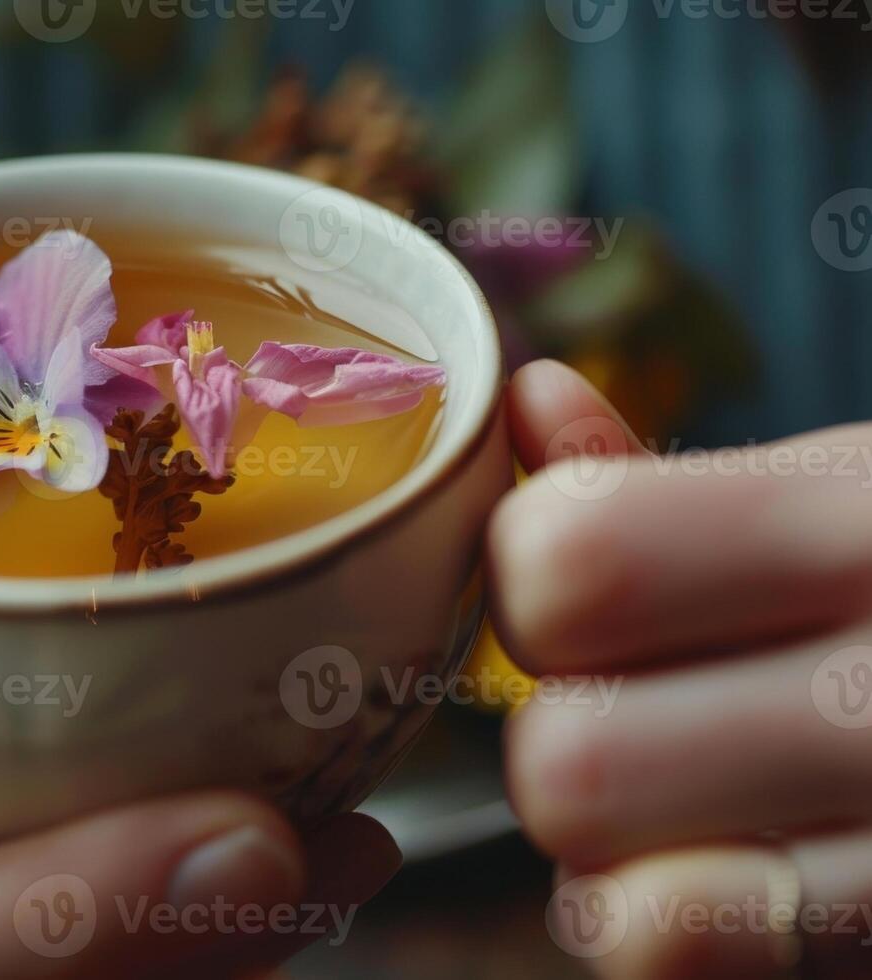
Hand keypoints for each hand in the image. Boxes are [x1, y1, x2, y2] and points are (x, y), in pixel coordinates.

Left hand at [493, 360, 871, 978]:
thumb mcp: (870, 492)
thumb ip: (681, 484)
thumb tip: (535, 403)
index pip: (567, 566)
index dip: (529, 588)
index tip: (582, 603)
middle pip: (572, 764)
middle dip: (569, 756)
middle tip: (645, 731)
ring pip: (627, 907)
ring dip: (620, 869)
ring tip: (697, 818)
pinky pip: (701, 960)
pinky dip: (687, 938)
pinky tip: (747, 886)